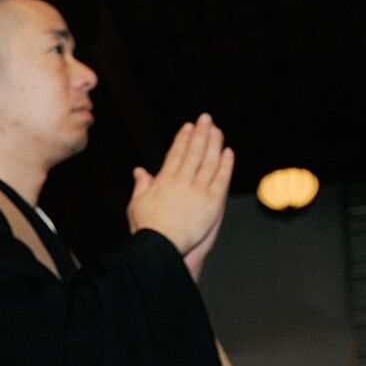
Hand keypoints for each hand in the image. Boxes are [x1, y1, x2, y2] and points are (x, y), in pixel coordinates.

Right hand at [126, 114, 233, 270]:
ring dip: (214, 143)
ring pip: (209, 161)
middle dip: (200, 133)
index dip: (183, 138)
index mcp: (164, 180)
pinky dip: (225, 164)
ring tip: (217, 131)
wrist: (160, 246)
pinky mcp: (212, 202)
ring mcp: (198, 190)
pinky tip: (228, 152)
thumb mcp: (137, 204)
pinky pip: (221, 178)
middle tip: (205, 119)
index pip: (176, 153)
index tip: (188, 126)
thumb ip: (141, 185)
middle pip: (194, 151)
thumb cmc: (147, 229)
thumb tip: (139, 171)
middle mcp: (182, 181)